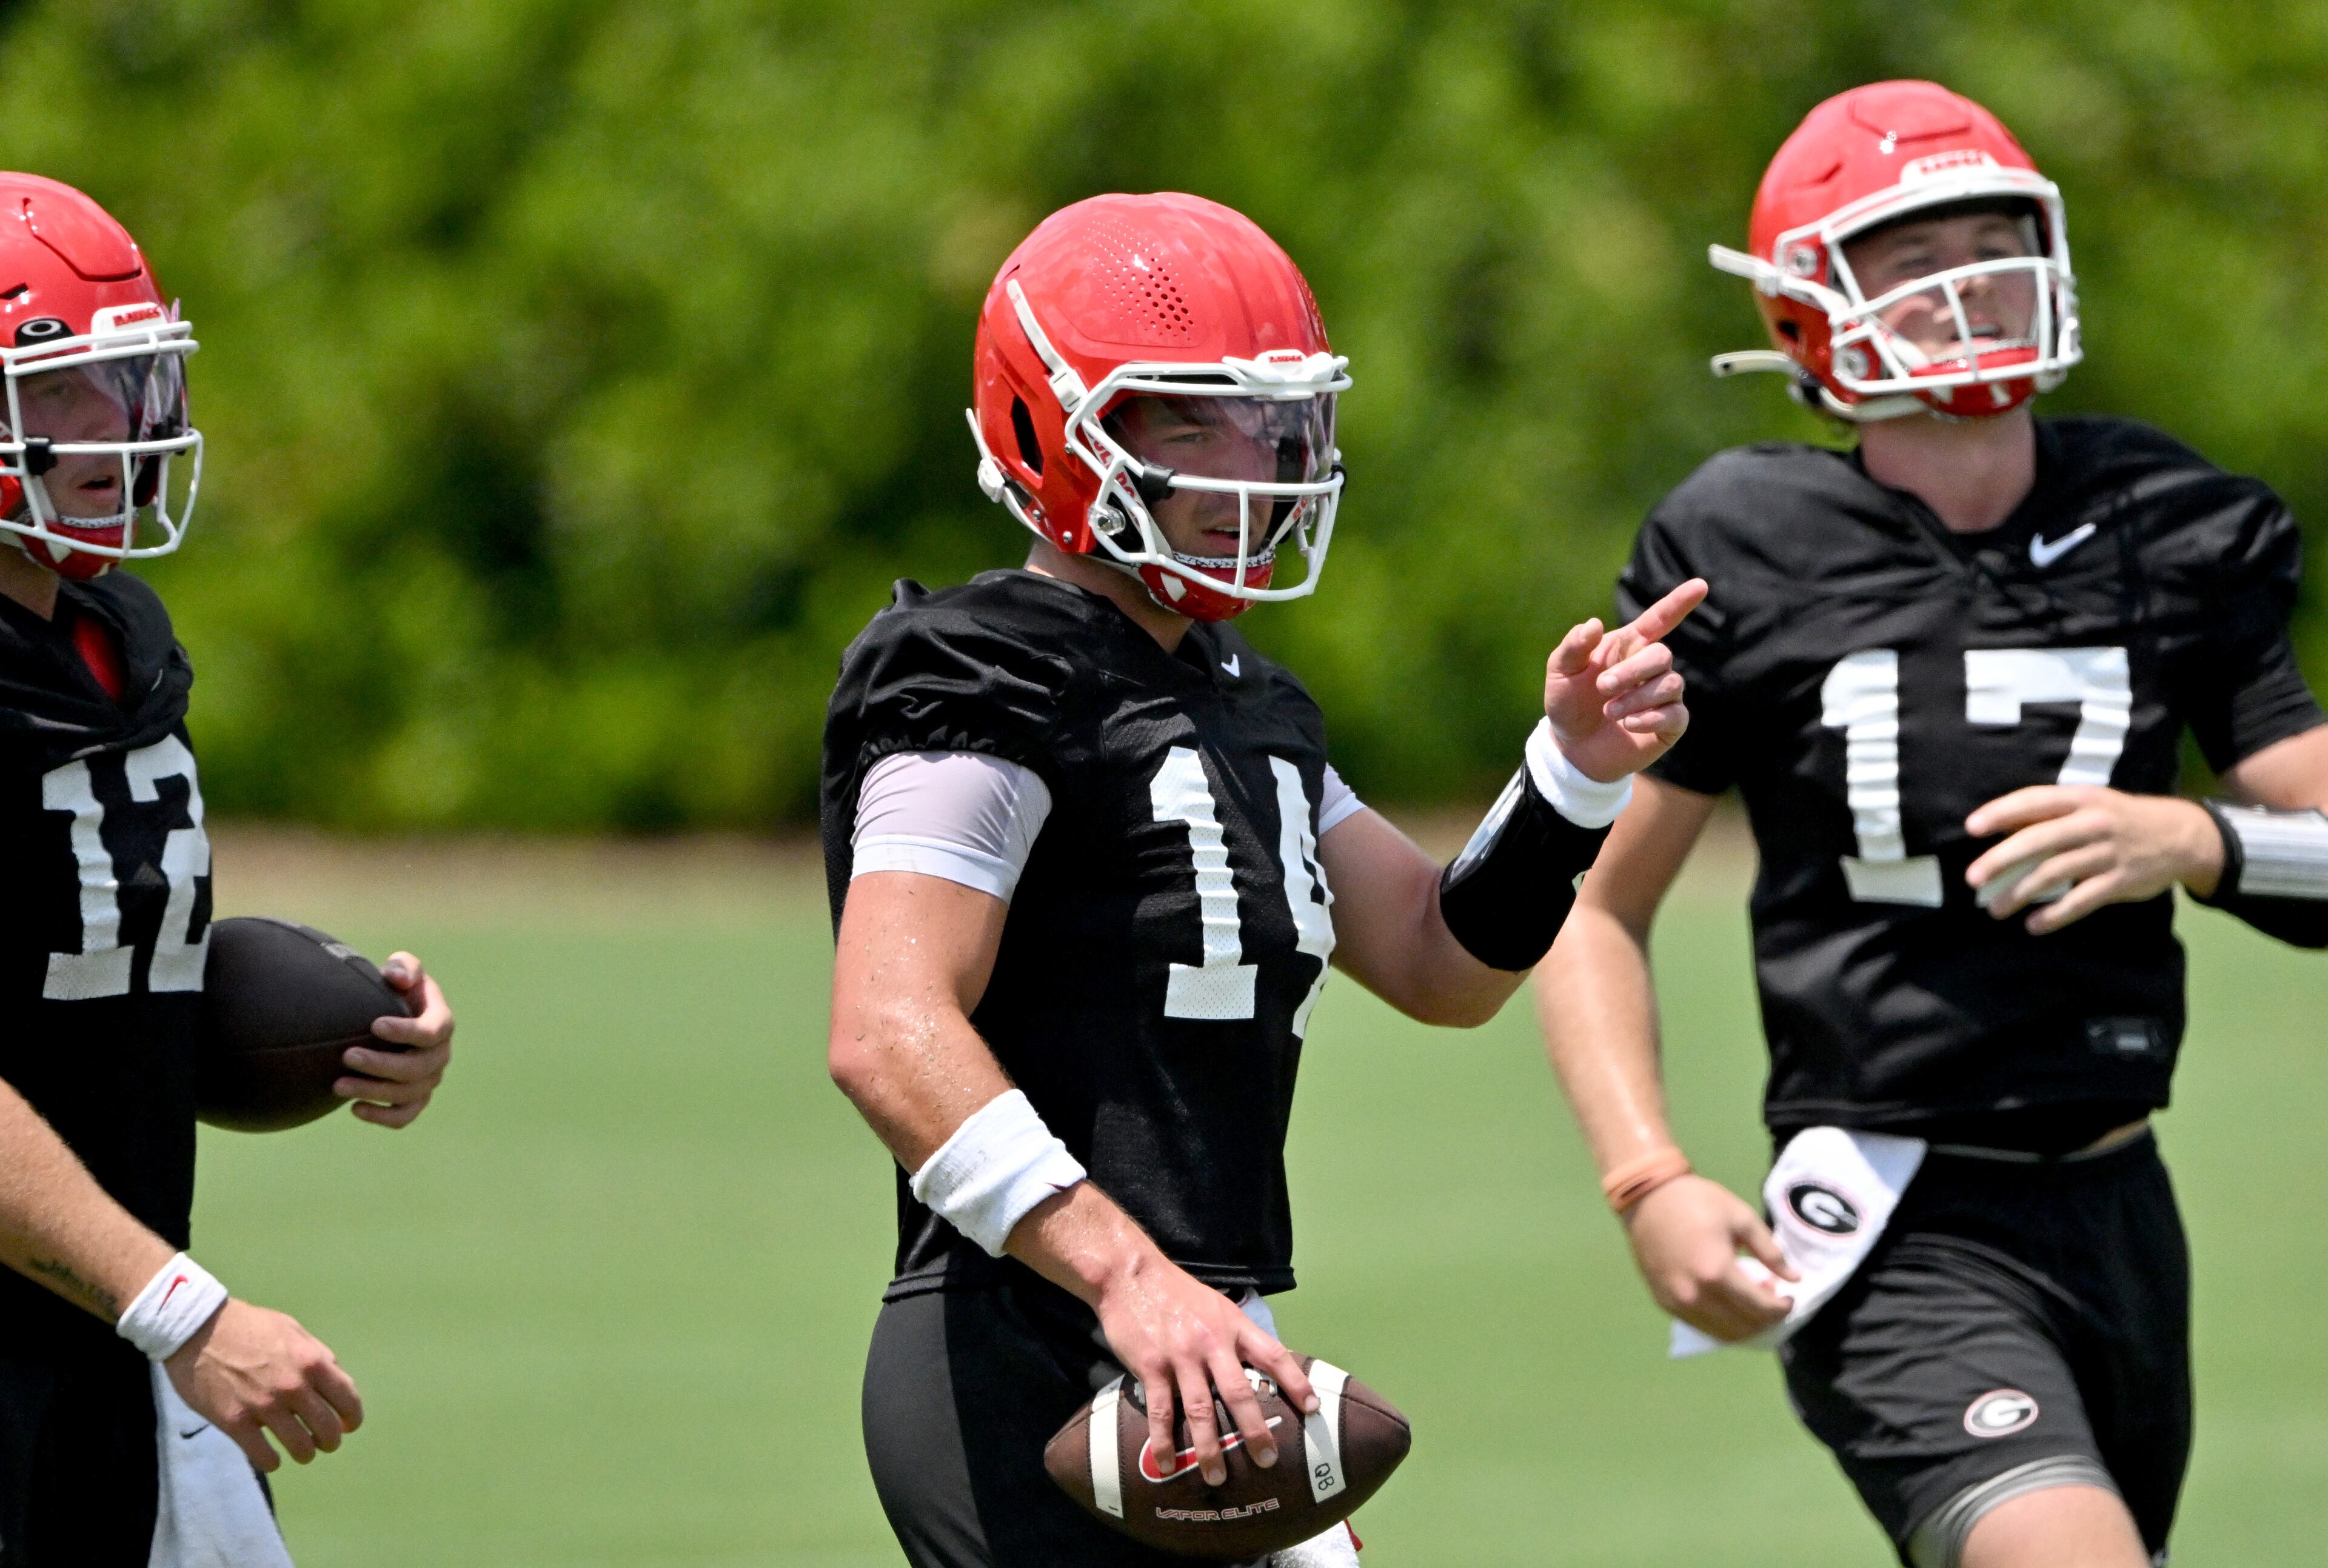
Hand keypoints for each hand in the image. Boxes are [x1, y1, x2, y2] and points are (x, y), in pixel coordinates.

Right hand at [162, 1298, 363, 1471]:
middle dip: (330, 1440)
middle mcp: (293, 1386)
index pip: (347, 1399)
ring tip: (302, 1452)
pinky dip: (272, 1462)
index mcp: (312, 1361)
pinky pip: (264, 1456)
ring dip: (305, 1453)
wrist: (197, 1329)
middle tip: (324, 1443)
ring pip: (300, 1447)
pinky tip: (272, 1458)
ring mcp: (264, 1406)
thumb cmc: (248, 1326)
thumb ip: (316, 1354)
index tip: (349, 1425)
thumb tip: (335, 1378)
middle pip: (327, 1428)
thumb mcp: (292, 1330)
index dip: (352, 1418)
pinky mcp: (235, 1423)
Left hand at [339, 952, 454, 1127]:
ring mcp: (429, 1080)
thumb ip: (403, 966)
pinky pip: (405, 1116)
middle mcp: (440, 1055)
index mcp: (441, 1023)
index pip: (432, 1032)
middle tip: (347, 1056)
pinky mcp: (414, 1099)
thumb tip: (398, 979)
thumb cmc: (395, 991)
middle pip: (418, 1068)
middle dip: (382, 1064)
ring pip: (408, 1095)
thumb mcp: (402, 970)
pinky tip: (353, 1108)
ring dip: (373, 1091)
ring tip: (337, 1085)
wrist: (387, 1019)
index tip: (374, 1025)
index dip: (406, 1031)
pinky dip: (382, 1118)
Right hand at [1093, 1255, 1316, 1486]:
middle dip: (1254, 1431)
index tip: (1312, 1409)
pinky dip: (1164, 1441)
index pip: (1273, 1355)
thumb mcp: (1217, 1306)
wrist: (1130, 1274)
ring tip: (1217, 1478)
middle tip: (1267, 1460)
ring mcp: (1180, 1356)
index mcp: (1233, 1326)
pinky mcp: (1151, 1366)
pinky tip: (1168, 1464)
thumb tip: (1261, 1364)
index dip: (1295, 1383)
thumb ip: (1236, 1335)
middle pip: (1239, 1393)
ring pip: (1200, 1410)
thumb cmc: (1177, 1293)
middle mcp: (1212, 1342)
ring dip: (1210, 1448)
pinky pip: (1161, 1411)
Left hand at [1543, 579, 1708, 782]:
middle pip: (1662, 655)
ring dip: (1636, 698)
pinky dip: (1650, 718)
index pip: (1660, 619)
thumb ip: (1573, 646)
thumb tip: (1592, 624)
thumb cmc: (1567, 703)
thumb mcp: (1560, 672)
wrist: (1570, 748)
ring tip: (1610, 712)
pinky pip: (1675, 714)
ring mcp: (1663, 696)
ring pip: (1670, 684)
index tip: (1701, 585)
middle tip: (1602, 687)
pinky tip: (1628, 724)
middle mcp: (1650, 668)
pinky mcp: (1669, 725)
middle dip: (1632, 671)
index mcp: (1628, 647)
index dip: (1679, 603)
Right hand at [1621, 1174, 1795, 1342]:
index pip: (1761, 1307)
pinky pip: (1701, 1326)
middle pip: (1744, 1326)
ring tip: (1752, 1306)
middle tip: (1773, 1301)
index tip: (1789, 1297)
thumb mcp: (1740, 1217)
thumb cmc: (1696, 1201)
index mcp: (1717, 1272)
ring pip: (1722, 1334)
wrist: (1647, 1197)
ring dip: (1745, 1327)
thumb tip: (1794, 1278)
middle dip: (1767, 1320)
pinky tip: (1729, 1307)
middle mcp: (1696, 1295)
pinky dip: (1722, 1324)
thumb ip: (1769, 1251)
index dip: (1782, 1308)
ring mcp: (1677, 1302)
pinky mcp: (1664, 1303)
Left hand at [1965, 787, 2223, 934]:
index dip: (2001, 812)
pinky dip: (2055, 915)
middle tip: (1972, 878)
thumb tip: (1998, 829)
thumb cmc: (2117, 819)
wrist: (2180, 835)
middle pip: (2039, 841)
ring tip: (1994, 909)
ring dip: (2020, 893)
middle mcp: (2093, 823)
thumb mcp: (2087, 804)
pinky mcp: (2120, 882)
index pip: (2034, 801)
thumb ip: (2048, 815)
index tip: (1971, 828)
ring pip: (2055, 873)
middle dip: (2001, 860)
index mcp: (2081, 798)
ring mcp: (2108, 853)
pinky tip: (2033, 925)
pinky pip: (2082, 901)